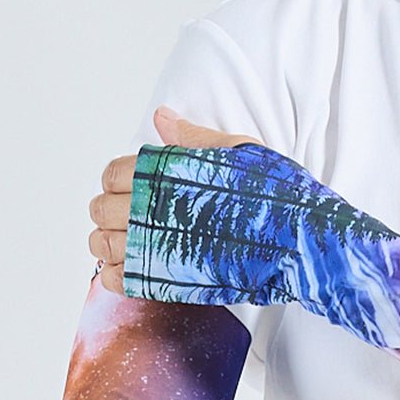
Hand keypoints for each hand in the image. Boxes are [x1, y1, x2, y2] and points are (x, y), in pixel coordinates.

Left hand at [88, 106, 261, 294]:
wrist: (298, 241)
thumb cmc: (275, 194)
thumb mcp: (237, 150)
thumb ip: (193, 138)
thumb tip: (162, 118)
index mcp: (164, 171)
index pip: (112, 173)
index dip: (119, 182)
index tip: (133, 191)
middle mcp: (151, 206)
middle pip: (101, 209)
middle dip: (111, 212)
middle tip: (130, 218)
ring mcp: (155, 245)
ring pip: (101, 245)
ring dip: (108, 244)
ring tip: (129, 244)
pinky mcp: (165, 280)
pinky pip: (117, 280)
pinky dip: (117, 276)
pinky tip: (133, 269)